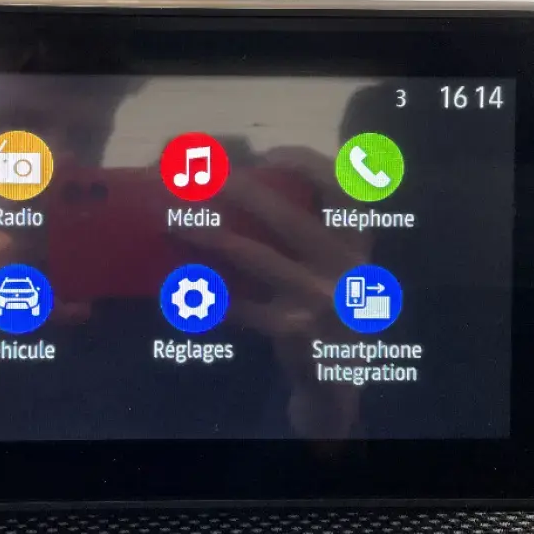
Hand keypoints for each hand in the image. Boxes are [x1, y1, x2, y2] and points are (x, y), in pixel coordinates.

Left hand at [180, 147, 372, 435]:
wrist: (342, 380)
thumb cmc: (328, 306)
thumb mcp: (335, 264)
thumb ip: (311, 229)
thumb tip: (247, 182)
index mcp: (359, 241)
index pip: (342, 188)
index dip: (305, 164)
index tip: (268, 154)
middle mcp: (348, 267)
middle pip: (287, 217)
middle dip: (241, 191)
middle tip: (201, 179)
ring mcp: (321, 301)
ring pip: (256, 257)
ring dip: (210, 236)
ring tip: (175, 223)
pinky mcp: (294, 332)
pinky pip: (241, 306)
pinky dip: (209, 293)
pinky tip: (181, 283)